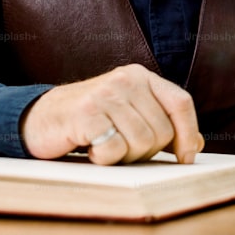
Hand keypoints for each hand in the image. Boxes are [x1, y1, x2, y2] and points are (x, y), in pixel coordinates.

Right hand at [20, 63, 202, 165]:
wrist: (40, 119)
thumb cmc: (91, 122)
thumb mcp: (129, 116)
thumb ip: (161, 125)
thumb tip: (195, 145)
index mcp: (141, 76)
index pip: (180, 103)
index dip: (188, 133)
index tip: (186, 158)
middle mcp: (126, 80)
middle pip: (162, 131)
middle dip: (146, 151)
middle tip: (121, 147)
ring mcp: (105, 94)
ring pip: (140, 143)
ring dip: (124, 156)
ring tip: (105, 146)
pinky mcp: (86, 113)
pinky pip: (114, 150)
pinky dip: (104, 159)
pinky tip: (90, 148)